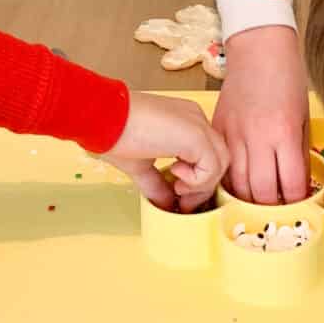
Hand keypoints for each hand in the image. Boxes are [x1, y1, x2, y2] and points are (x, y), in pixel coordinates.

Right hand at [102, 90, 229, 211]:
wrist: (102, 117)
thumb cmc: (114, 134)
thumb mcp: (140, 165)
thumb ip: (158, 183)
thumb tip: (167, 205)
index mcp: (184, 122)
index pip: (207, 153)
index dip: (198, 179)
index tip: (180, 196)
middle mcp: (196, 119)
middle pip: (218, 158)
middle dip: (203, 186)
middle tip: (183, 202)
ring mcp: (198, 124)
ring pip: (221, 162)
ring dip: (201, 185)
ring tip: (177, 188)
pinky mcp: (196, 134)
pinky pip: (213, 166)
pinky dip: (197, 180)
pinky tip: (175, 175)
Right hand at [213, 25, 308, 204]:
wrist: (258, 46)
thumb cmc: (286, 75)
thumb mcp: (303, 114)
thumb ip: (299, 150)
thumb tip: (298, 182)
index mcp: (283, 132)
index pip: (290, 185)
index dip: (297, 202)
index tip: (301, 207)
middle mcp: (256, 137)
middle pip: (261, 192)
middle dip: (273, 208)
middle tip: (280, 212)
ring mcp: (233, 133)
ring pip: (237, 184)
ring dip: (249, 199)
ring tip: (260, 203)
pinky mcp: (218, 128)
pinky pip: (221, 165)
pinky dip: (230, 180)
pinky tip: (240, 184)